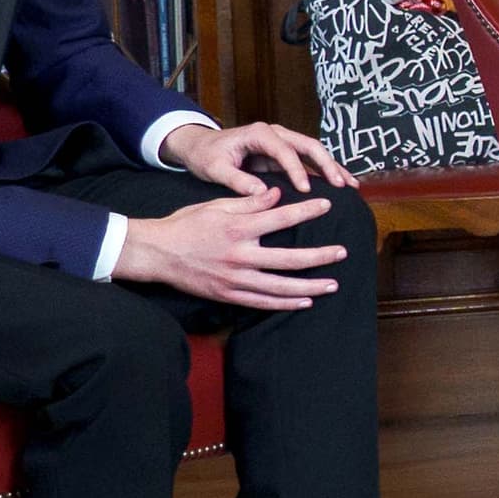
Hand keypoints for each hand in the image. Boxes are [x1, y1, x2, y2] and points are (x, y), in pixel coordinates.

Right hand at [113, 189, 344, 309]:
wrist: (156, 253)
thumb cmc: (186, 224)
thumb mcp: (215, 205)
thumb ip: (248, 202)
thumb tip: (277, 193)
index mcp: (237, 227)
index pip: (281, 218)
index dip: (307, 211)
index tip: (328, 205)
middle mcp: (239, 255)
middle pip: (289, 259)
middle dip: (320, 257)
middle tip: (343, 253)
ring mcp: (234, 279)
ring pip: (280, 287)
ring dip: (310, 287)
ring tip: (333, 284)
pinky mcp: (228, 295)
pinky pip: (262, 302)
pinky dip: (285, 304)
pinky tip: (304, 301)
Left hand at [161, 120, 354, 196]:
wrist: (200, 146)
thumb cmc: (206, 155)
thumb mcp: (215, 169)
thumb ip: (237, 180)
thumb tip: (263, 194)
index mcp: (259, 133)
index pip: (285, 151)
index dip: (297, 170)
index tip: (305, 190)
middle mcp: (275, 133)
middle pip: (309, 145)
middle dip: (327, 164)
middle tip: (341, 184)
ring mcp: (282, 141)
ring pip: (314, 151)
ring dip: (332, 167)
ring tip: (350, 184)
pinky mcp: (283, 153)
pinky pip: (308, 161)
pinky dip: (324, 171)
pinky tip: (339, 183)